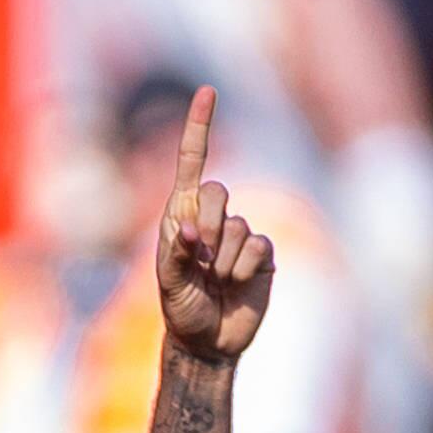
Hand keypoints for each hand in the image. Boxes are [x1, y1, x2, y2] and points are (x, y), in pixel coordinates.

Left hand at [157, 86, 273, 362]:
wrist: (208, 341)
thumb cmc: (181, 309)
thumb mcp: (170, 284)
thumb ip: (177, 255)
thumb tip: (189, 230)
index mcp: (179, 215)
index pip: (191, 162)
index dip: (199, 127)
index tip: (207, 92)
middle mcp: (210, 218)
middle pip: (217, 191)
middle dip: (207, 225)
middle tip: (199, 260)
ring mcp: (239, 235)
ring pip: (239, 227)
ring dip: (224, 260)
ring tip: (216, 282)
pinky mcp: (262, 254)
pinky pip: (259, 246)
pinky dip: (245, 267)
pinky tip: (237, 284)